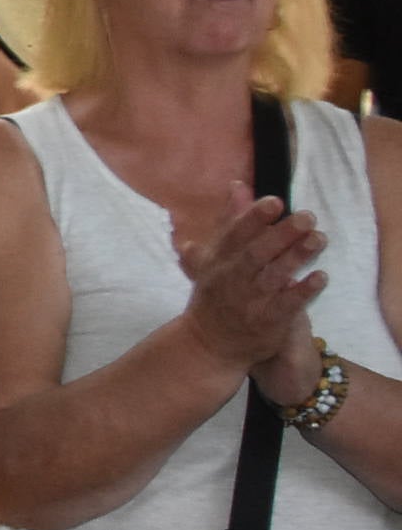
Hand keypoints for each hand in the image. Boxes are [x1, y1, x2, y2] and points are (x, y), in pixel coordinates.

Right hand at [178, 185, 326, 375]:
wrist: (208, 344)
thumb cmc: (215, 293)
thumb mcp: (214, 256)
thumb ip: (230, 221)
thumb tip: (238, 186)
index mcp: (218, 261)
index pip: (235, 235)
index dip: (254, 218)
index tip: (275, 202)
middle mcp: (232, 279)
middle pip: (256, 253)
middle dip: (281, 234)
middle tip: (307, 216)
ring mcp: (250, 301)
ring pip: (274, 276)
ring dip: (297, 257)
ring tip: (319, 238)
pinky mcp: (268, 322)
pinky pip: (288, 305)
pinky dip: (303, 291)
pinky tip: (320, 277)